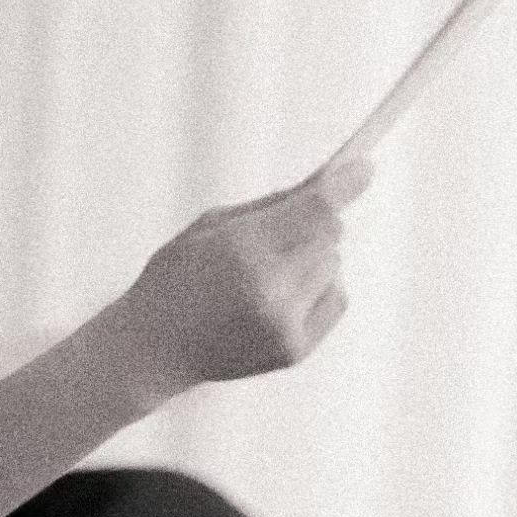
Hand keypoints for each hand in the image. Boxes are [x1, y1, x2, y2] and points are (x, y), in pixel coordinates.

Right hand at [125, 155, 373, 389]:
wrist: (153, 349)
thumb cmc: (175, 278)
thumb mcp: (208, 226)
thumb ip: (267, 206)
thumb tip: (323, 183)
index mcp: (241, 250)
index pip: (315, 209)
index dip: (344, 183)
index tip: (364, 166)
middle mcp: (270, 289)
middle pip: (330, 233)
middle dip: (315, 221)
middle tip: (284, 228)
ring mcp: (285, 324)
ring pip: (333, 264)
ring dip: (314, 256)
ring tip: (271, 269)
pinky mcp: (295, 350)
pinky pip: (336, 298)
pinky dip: (320, 286)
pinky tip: (283, 293)